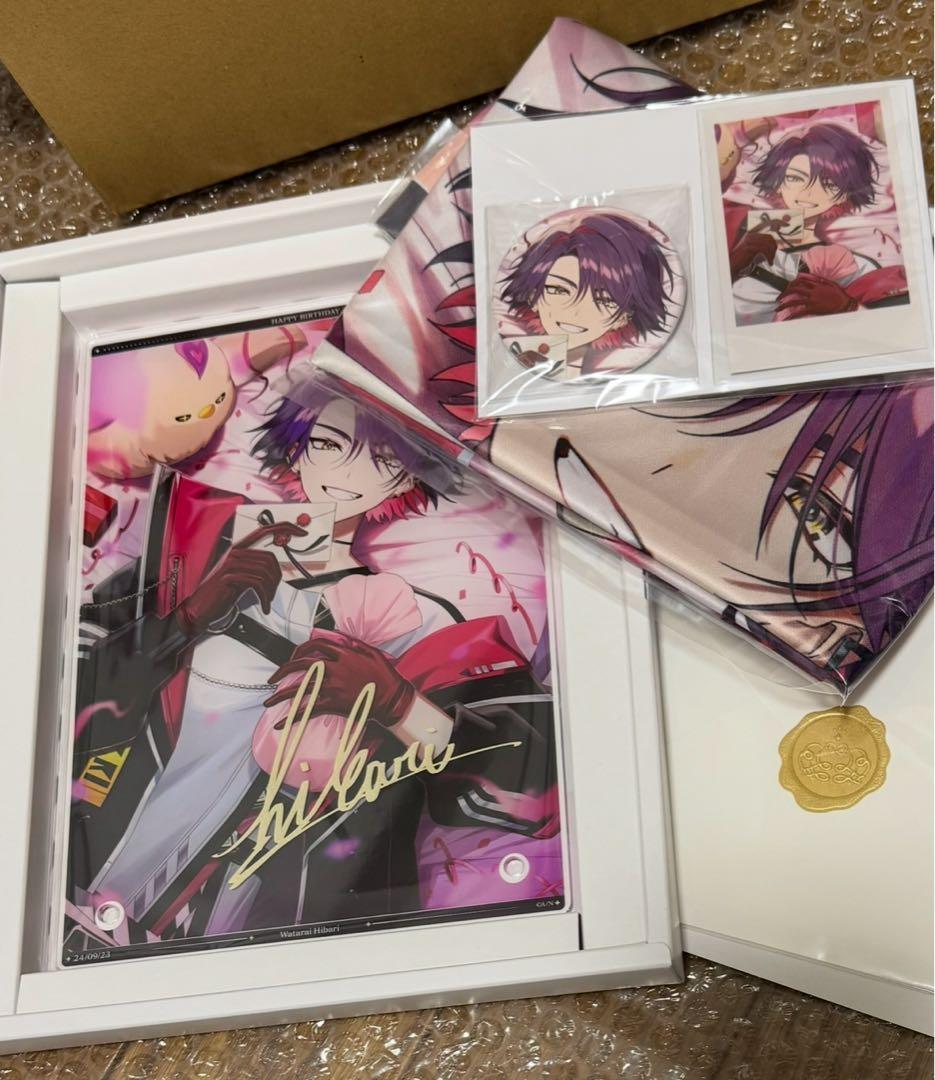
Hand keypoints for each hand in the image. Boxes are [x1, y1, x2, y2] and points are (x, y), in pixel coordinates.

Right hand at [175, 521, 306, 636]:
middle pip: (270, 558)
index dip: (284, 527)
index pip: (264, 530)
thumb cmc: (224, 592)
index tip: (301, 531)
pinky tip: (264, 606)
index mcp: (240, 549)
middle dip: (277, 578)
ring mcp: (231, 563)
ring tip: (267, 601)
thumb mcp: (242, 576)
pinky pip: (258, 584)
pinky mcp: (229, 577)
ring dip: (271, 591)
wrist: (201, 608)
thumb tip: (275, 568)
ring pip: (266, 572)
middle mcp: (235, 552)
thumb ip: (255, 567)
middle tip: (273, 593)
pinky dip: (265, 598)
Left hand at [264, 631, 414, 724]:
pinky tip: (282, 723)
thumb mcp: (372, 653)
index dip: (300, 649)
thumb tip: (344, 640)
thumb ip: (356, 645)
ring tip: (268, 701)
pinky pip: (308, 709)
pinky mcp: (333, 703)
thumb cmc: (385, 677)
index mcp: (343, 654)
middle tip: (272, 678)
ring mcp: (332, 686)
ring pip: (300, 688)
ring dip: (280, 695)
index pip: (316, 645)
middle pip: (301, 664)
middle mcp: (334, 668)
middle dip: (282, 670)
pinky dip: (293, 717)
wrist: (392, 699)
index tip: (292, 657)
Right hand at [729, 231, 777, 280]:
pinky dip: (768, 256)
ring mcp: (749, 241)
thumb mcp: (756, 253)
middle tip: (772, 258)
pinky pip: (763, 249)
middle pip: (769, 238)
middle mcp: (751, 236)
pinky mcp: (749, 247)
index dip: (775, 242)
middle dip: (774, 248)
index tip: (780, 247)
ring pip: (767, 244)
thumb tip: (777, 247)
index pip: (768, 236)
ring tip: (770, 261)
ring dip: (771, 254)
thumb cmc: (743, 261)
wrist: (732, 266)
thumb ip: (765, 249)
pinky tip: (768, 262)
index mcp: (752, 235)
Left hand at [776, 274, 858, 319]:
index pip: (800, 281)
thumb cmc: (840, 295)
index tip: (787, 288)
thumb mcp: (831, 284)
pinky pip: (799, 312)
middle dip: (784, 294)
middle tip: (778, 299)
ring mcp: (812, 300)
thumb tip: (814, 277)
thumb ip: (821, 280)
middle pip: (794, 290)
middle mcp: (813, 291)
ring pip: (794, 301)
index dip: (791, 284)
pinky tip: (786, 319)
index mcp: (817, 284)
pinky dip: (791, 316)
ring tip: (777, 309)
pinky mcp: (813, 309)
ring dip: (783, 305)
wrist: (846, 304)